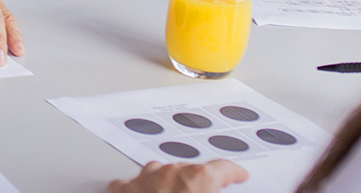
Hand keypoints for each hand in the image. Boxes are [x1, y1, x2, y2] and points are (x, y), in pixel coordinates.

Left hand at [107, 160, 248, 192]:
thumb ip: (212, 190)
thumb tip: (214, 189)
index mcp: (198, 178)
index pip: (223, 169)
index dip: (233, 173)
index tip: (238, 174)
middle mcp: (169, 172)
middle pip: (189, 171)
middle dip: (196, 184)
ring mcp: (143, 179)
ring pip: (159, 174)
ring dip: (167, 186)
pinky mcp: (122, 189)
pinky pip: (133, 184)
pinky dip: (140, 191)